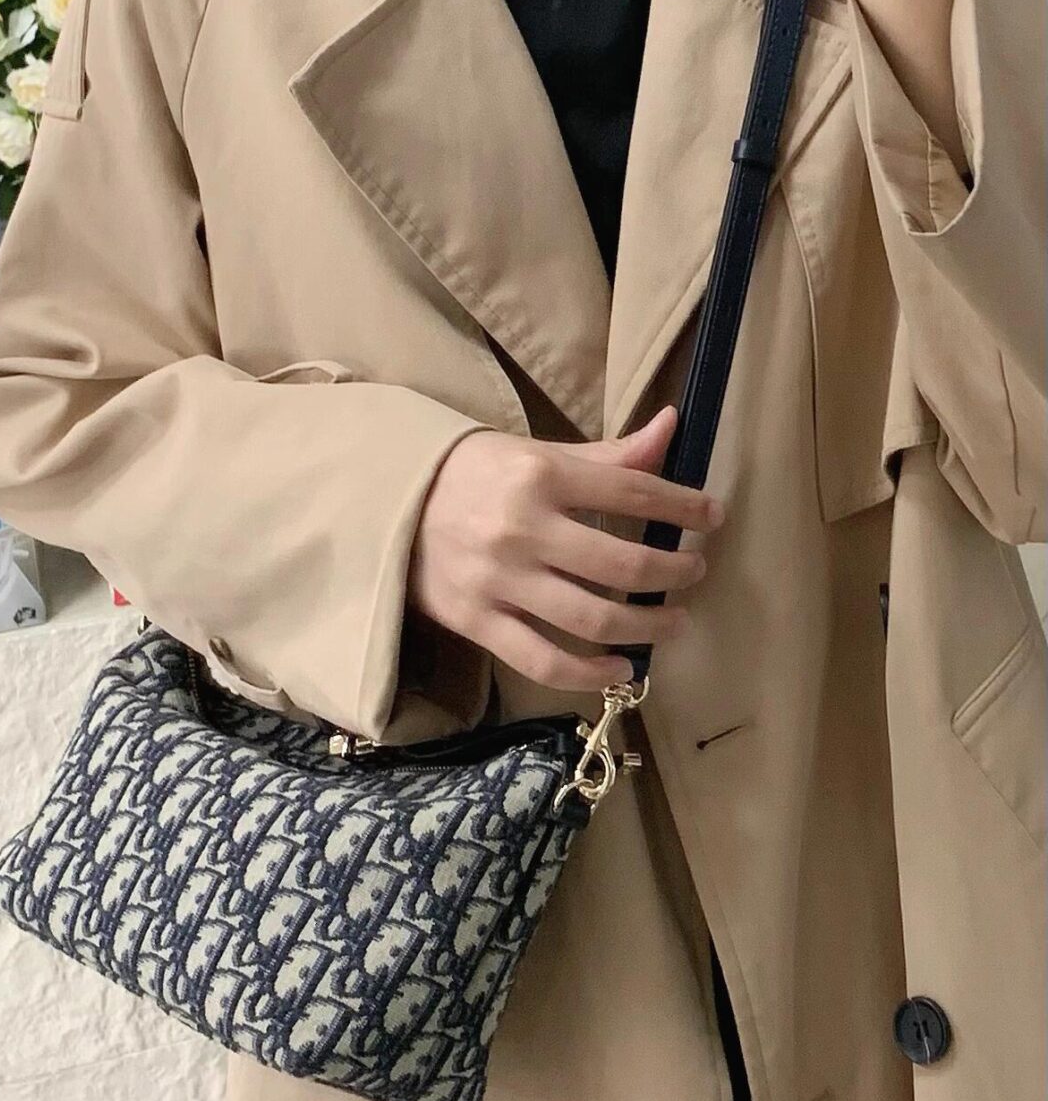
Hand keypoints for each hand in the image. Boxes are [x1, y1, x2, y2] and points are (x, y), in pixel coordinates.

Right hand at [407, 404, 724, 693]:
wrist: (388, 503)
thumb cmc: (474, 474)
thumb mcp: (537, 453)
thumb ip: (607, 455)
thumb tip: (671, 427)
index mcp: (540, 476)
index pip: (633, 494)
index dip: (683, 508)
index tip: (712, 518)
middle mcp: (522, 529)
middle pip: (622, 566)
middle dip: (674, 573)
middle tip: (694, 572)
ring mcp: (498, 581)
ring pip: (592, 619)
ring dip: (647, 627)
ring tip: (673, 622)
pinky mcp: (476, 621)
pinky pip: (543, 659)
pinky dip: (589, 672)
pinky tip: (621, 667)